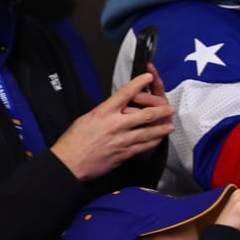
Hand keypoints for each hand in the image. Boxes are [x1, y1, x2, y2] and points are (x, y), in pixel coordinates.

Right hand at [50, 73, 173, 181]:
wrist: (69, 162)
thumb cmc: (74, 141)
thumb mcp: (87, 118)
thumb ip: (105, 112)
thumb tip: (116, 109)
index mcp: (103, 112)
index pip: (125, 93)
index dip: (139, 83)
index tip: (148, 77)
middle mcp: (114, 124)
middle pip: (144, 114)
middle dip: (160, 110)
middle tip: (169, 108)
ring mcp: (121, 140)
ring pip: (147, 132)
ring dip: (161, 128)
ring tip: (170, 126)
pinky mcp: (123, 154)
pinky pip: (143, 146)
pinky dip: (152, 142)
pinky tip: (158, 139)